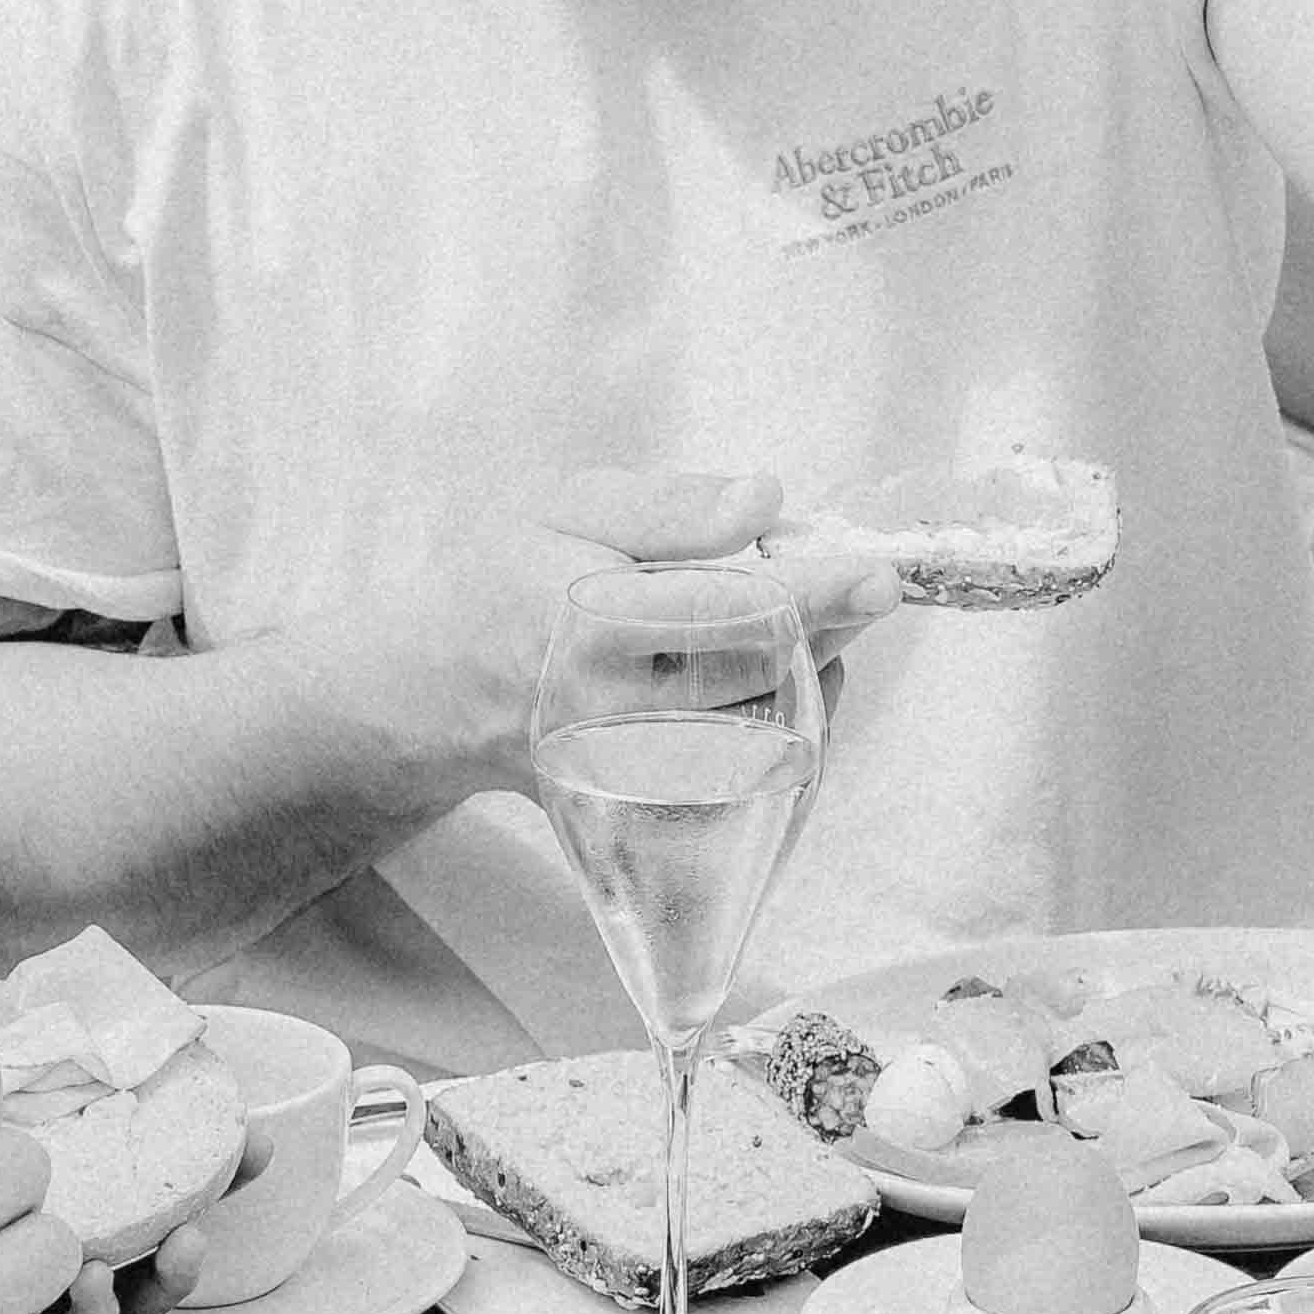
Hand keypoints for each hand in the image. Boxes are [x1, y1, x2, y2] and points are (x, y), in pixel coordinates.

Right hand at [403, 466, 900, 799]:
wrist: (437, 694)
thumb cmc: (506, 581)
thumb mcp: (566, 506)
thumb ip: (668, 505)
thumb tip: (767, 498)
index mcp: (584, 625)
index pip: (719, 613)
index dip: (811, 593)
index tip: (876, 572)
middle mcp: (610, 715)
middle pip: (759, 678)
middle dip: (827, 626)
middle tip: (858, 582)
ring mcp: (632, 776)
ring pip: (767, 732)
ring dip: (814, 672)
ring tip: (801, 621)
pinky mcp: (651, 815)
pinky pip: (754, 780)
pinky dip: (790, 724)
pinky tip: (779, 677)